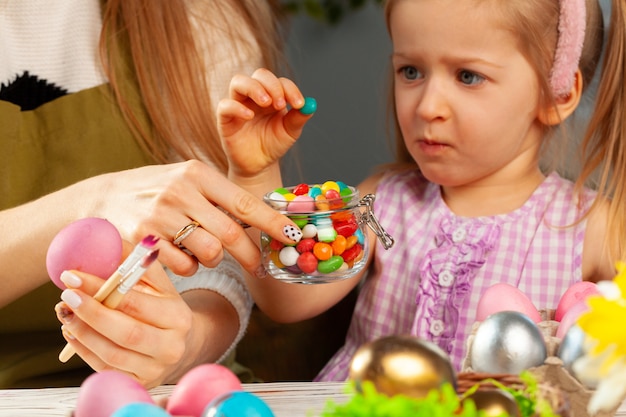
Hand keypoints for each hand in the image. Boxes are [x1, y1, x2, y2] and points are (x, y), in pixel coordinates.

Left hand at [54, 244, 237, 387]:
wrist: (182, 344)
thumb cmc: (163, 308)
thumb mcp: (158, 284)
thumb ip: (138, 263)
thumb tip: (113, 238)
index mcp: (178, 317)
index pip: (135, 302)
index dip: (100, 289)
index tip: (72, 275)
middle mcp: (171, 346)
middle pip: (126, 332)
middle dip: (90, 313)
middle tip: (65, 296)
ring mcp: (156, 368)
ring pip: (112, 354)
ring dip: (83, 332)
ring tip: (65, 312)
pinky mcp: (140, 383)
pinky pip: (106, 368)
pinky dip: (84, 349)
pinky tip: (72, 331)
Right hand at [81, 160, 301, 276]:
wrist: (101, 198)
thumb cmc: (156, 191)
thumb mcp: (187, 180)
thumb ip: (220, 196)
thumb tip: (265, 220)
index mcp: (197, 173)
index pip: (245, 203)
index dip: (273, 223)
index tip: (294, 236)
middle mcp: (179, 192)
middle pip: (230, 234)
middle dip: (250, 255)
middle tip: (259, 267)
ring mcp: (159, 216)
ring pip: (209, 254)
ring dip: (215, 261)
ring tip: (205, 252)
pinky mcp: (142, 241)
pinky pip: (184, 266)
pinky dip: (189, 267)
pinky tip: (179, 256)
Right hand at [217, 68, 314, 178]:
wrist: (259, 164)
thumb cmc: (273, 144)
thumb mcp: (290, 132)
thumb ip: (298, 118)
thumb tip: (310, 105)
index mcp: (272, 95)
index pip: (280, 82)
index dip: (290, 89)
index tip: (299, 104)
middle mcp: (254, 96)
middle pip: (260, 75)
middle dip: (272, 85)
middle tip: (280, 103)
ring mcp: (238, 104)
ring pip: (238, 82)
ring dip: (254, 88)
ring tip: (266, 103)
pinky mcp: (225, 119)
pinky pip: (225, 105)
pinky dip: (236, 107)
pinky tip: (249, 116)